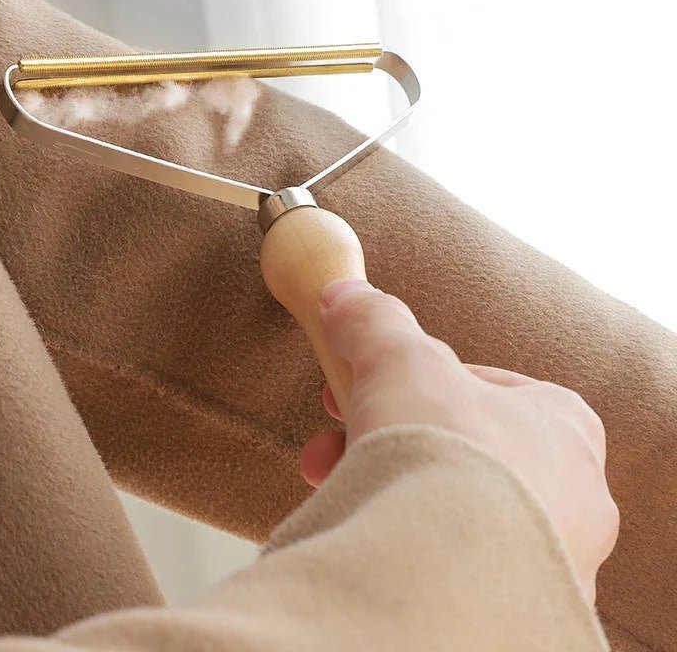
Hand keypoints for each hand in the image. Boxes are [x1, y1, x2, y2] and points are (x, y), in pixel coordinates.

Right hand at [300, 279, 618, 602]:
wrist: (449, 576)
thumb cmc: (448, 454)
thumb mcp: (400, 362)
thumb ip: (375, 323)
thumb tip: (344, 296)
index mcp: (560, 425)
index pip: (480, 384)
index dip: (410, 377)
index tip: (363, 382)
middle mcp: (568, 494)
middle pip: (456, 446)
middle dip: (384, 437)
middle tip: (334, 442)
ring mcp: (543, 556)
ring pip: (451, 505)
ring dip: (387, 486)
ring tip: (336, 487)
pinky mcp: (511, 605)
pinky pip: (449, 558)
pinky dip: (403, 538)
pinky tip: (365, 533)